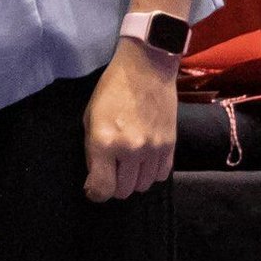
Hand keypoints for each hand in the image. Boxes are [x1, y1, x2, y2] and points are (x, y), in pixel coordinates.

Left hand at [83, 40, 179, 201]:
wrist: (146, 68)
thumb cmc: (112, 90)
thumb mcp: (90, 117)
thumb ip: (92, 151)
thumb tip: (94, 181)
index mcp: (105, 142)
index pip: (102, 188)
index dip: (96, 192)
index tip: (94, 186)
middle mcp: (130, 150)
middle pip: (123, 191)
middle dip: (114, 185)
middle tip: (111, 170)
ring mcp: (153, 149)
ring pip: (143, 186)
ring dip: (134, 179)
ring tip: (129, 163)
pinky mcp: (170, 145)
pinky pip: (161, 175)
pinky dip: (151, 173)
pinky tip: (145, 159)